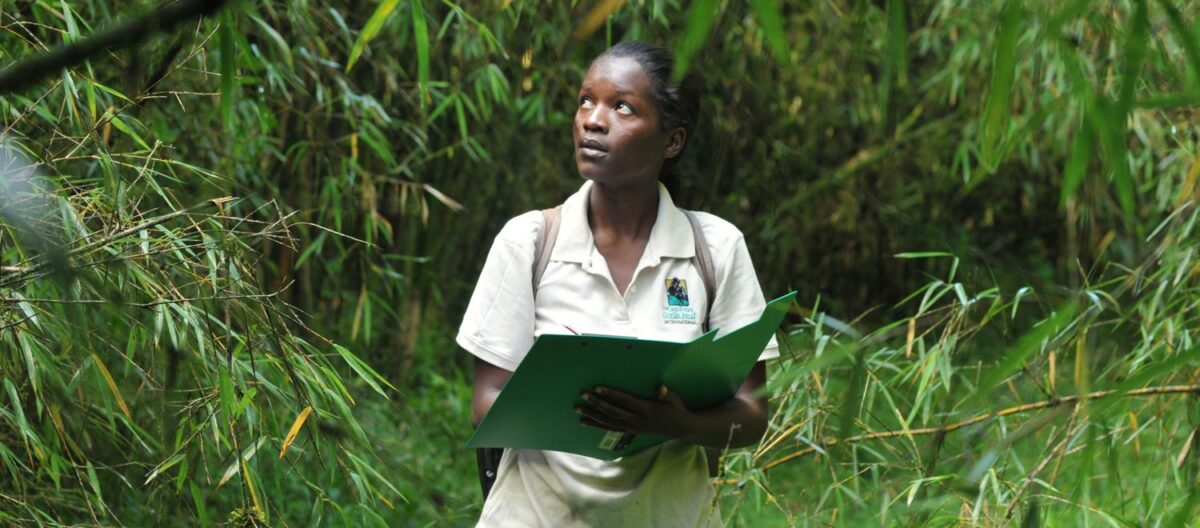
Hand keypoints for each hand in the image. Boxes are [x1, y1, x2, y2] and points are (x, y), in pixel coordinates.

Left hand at [576, 385, 693, 438]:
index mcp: (645, 409)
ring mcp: (632, 427)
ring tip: (578, 410)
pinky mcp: (630, 431)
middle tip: (583, 395)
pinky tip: (585, 422)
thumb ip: (666, 394)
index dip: (610, 394)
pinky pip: (610, 428)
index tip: (597, 388)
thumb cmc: (676, 410)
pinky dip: (596, 425)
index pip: (624, 400)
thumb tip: (661, 388)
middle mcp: (635, 420)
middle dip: (596, 403)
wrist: (680, 429)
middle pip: (612, 411)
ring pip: (608, 421)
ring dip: (592, 415)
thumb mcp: (674, 400)